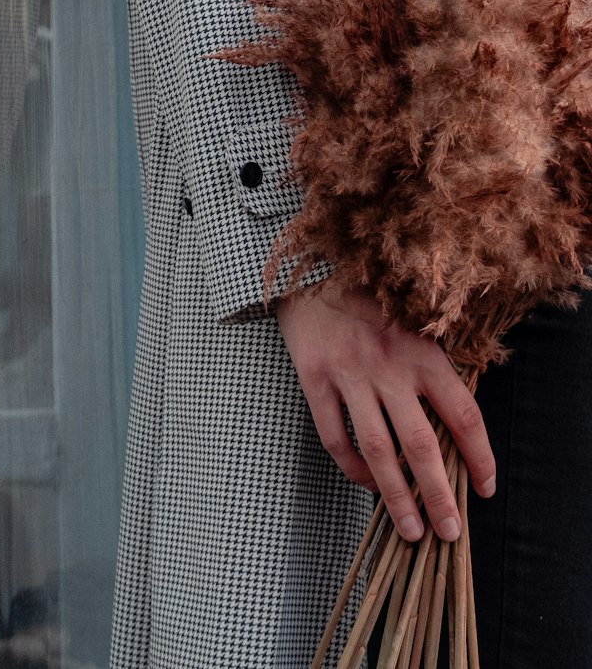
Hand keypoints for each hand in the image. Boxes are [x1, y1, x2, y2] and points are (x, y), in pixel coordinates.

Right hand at [274, 284, 494, 542]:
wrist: (314, 267)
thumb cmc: (373, 303)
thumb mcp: (413, 326)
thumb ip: (431, 371)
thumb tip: (454, 434)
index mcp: (423, 352)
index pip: (463, 414)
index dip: (480, 457)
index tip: (485, 488)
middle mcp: (389, 365)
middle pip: (421, 444)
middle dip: (438, 495)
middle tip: (449, 532)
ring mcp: (350, 373)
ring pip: (378, 450)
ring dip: (396, 496)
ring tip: (410, 530)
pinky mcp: (315, 378)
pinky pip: (334, 436)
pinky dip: (352, 469)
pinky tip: (366, 484)